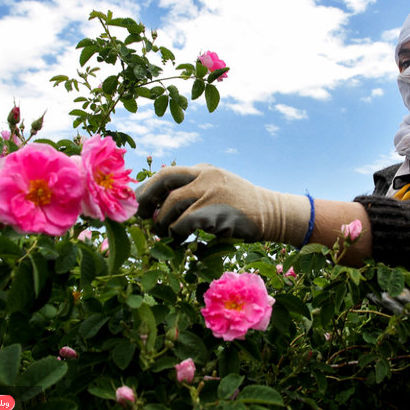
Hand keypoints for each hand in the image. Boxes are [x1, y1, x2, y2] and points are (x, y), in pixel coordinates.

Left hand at [135, 164, 310, 244]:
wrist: (272, 214)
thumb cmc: (241, 207)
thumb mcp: (217, 188)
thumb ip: (194, 190)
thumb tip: (159, 208)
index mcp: (203, 169)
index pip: (166, 173)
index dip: (148, 188)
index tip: (138, 204)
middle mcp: (206, 176)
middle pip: (164, 182)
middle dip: (148, 201)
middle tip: (142, 218)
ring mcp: (212, 192)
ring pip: (172, 205)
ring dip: (163, 223)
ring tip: (163, 234)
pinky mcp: (216, 211)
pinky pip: (185, 222)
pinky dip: (178, 232)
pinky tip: (182, 239)